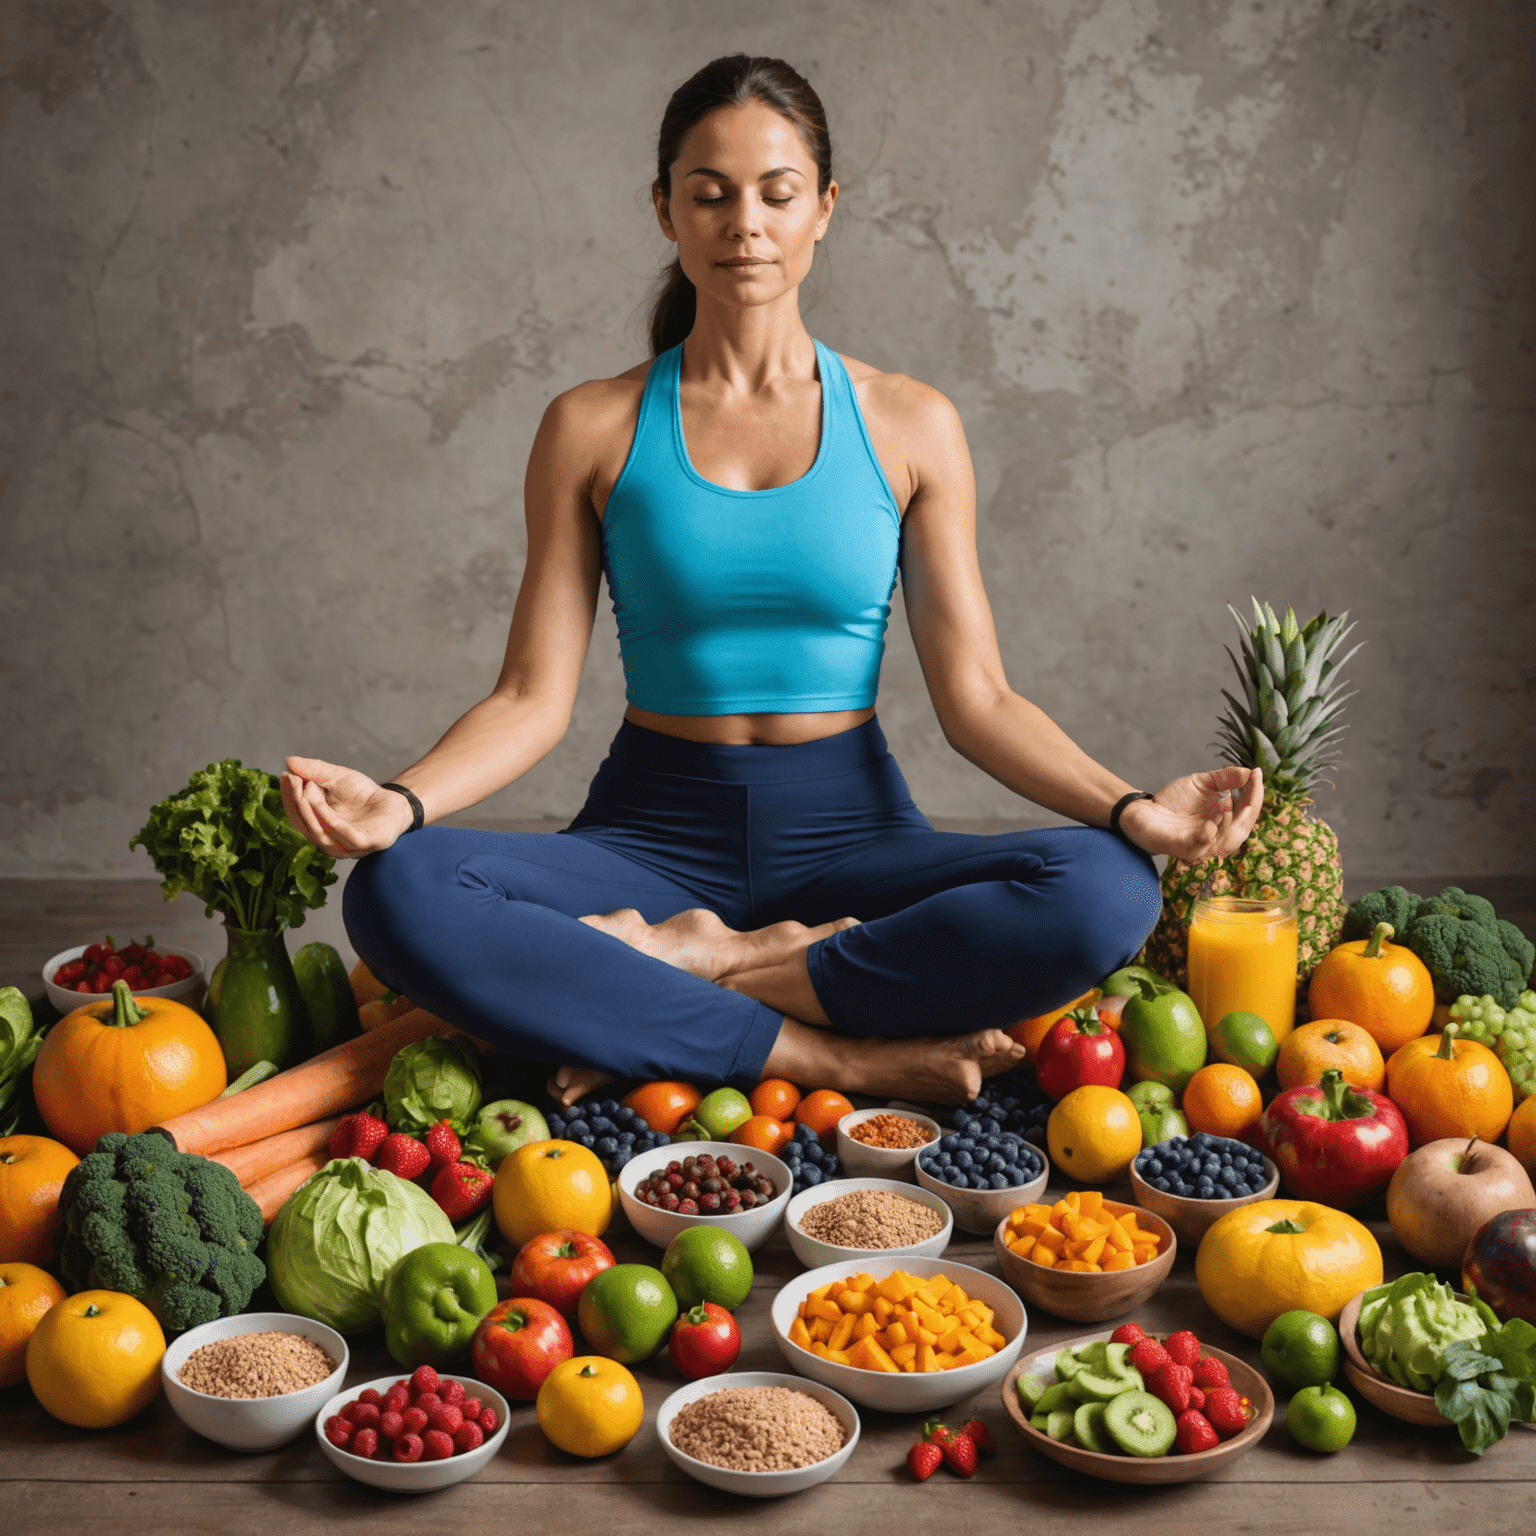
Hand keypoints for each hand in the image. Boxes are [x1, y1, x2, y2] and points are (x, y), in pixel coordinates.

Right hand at [280, 756, 414, 859]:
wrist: (394, 801)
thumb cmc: (363, 794)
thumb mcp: (336, 777)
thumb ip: (314, 770)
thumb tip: (288, 761)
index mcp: (317, 828)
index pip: (296, 814)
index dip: (288, 796)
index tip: (285, 775)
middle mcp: (327, 841)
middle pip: (304, 825)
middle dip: (296, 802)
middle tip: (293, 779)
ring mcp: (345, 847)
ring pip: (319, 833)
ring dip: (310, 809)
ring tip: (308, 786)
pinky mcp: (365, 844)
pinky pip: (344, 836)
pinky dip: (330, 819)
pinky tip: (321, 802)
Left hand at [1118, 766, 1263, 863]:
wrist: (1144, 810)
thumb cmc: (1175, 800)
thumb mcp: (1202, 783)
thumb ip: (1224, 778)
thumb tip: (1248, 772)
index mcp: (1226, 819)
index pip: (1249, 810)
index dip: (1256, 793)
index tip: (1258, 772)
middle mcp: (1219, 835)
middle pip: (1244, 828)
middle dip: (1251, 807)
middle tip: (1252, 784)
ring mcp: (1202, 845)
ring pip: (1227, 842)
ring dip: (1232, 824)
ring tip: (1228, 803)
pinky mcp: (1184, 848)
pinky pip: (1201, 848)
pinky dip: (1208, 836)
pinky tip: (1210, 824)